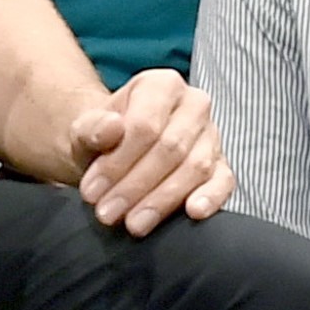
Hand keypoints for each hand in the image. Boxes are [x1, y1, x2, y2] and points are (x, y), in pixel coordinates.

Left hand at [67, 68, 233, 234]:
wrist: (116, 154)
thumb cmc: (104, 140)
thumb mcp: (85, 131)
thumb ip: (91, 128)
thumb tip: (111, 128)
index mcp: (162, 85)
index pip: (144, 126)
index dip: (117, 163)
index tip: (91, 192)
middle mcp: (194, 104)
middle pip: (170, 148)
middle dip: (136, 186)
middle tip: (108, 213)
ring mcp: (212, 135)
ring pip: (195, 167)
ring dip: (162, 200)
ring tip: (134, 223)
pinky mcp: (222, 165)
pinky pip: (223, 181)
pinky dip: (211, 197)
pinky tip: (193, 212)